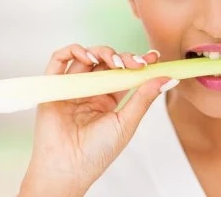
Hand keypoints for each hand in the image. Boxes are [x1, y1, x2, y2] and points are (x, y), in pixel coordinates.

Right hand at [19, 44, 177, 195]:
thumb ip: (144, 98)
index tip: (153, 57)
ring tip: (114, 63)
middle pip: (106, 61)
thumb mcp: (127, 123)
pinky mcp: (52, 87)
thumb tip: (167, 79)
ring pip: (85, 56)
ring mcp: (72, 87)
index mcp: (108, 99)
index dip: (137, 62)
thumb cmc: (96, 153)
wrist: (69, 169)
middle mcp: (90, 91)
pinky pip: (58, 60)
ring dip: (102, 52)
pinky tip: (88, 58)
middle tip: (135, 63)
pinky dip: (72, 51)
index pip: (124, 73)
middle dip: (123, 57)